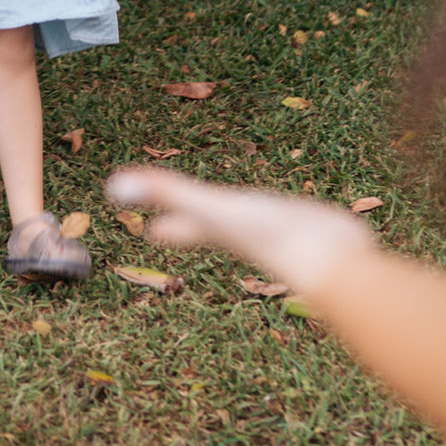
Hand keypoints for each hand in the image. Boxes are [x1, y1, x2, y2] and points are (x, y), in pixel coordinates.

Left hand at [107, 166, 371, 296]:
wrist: (332, 259)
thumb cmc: (269, 235)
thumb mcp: (212, 208)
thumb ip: (168, 193)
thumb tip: (113, 187)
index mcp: (220, 228)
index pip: (186, 225)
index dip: (170, 226)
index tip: (152, 231)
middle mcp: (246, 233)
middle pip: (215, 228)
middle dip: (197, 225)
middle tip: (182, 224)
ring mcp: (278, 232)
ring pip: (253, 225)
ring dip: (243, 222)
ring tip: (242, 220)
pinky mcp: (309, 227)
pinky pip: (291, 221)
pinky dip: (286, 219)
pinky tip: (297, 219)